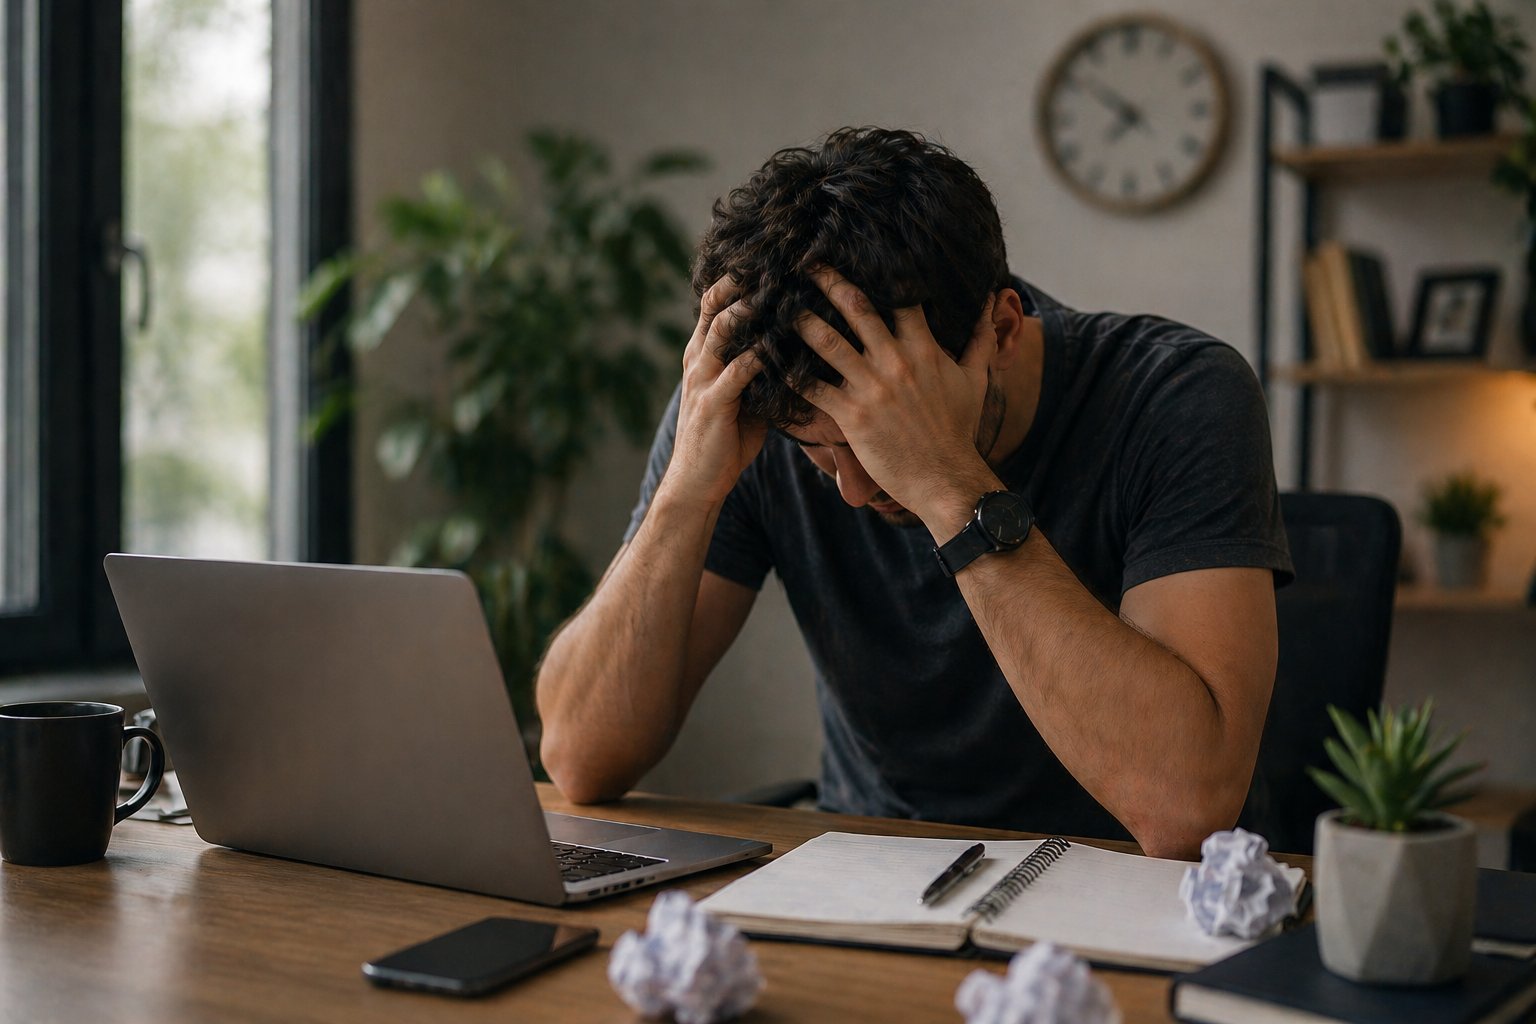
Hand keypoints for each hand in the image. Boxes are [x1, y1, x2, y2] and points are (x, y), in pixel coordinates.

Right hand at [660, 277, 766, 508]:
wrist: (696, 484)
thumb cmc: (725, 441)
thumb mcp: (743, 397)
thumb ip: (760, 370)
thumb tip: (797, 349)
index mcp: (703, 355)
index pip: (716, 303)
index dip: (738, 279)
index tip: (770, 260)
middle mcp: (698, 360)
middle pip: (717, 305)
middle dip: (744, 281)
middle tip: (779, 259)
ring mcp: (703, 379)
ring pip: (725, 330)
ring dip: (753, 309)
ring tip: (781, 288)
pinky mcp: (714, 403)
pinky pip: (739, 371)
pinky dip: (761, 354)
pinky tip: (784, 343)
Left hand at [795, 268, 1000, 541]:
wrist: (946, 479)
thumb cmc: (959, 431)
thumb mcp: (975, 381)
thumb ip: (981, 340)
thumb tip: (993, 304)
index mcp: (925, 351)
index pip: (901, 300)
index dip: (881, 274)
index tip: (859, 254)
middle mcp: (896, 363)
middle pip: (858, 309)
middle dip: (830, 282)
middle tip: (806, 262)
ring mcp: (872, 389)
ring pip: (829, 344)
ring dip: (802, 321)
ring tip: (778, 305)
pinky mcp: (852, 417)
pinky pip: (814, 390)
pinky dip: (792, 375)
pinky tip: (772, 361)